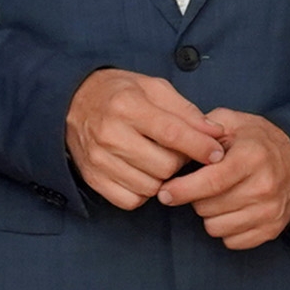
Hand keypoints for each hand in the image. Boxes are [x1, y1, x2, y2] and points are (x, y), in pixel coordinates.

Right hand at [67, 69, 219, 210]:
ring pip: (150, 187)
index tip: (216, 153)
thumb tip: (215, 133)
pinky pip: (131, 200)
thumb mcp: (154, 88)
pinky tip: (141, 173)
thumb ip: (186, 111)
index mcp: (127, 105)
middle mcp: (110, 133)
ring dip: (162, 178)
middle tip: (176, 151)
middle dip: (179, 161)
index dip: (200, 146)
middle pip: (164, 166)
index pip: (172, 133)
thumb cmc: (120, 93)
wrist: (73, 103)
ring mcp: (99, 160)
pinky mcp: (93, 179)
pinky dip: (142, 192)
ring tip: (156, 159)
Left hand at [159, 109, 289, 250]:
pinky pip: (232, 241)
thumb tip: (176, 145)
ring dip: (209, 215)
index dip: (182, 190)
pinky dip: (225, 229)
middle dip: (195, 197)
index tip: (165, 193)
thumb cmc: (258, 140)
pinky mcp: (272, 229)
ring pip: (215, 227)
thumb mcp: (233, 122)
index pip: (211, 182)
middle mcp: (264, 186)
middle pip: (207, 208)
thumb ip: (203, 129)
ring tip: (218, 197)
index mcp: (251, 157)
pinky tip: (231, 211)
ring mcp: (270, 211)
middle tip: (202, 185)